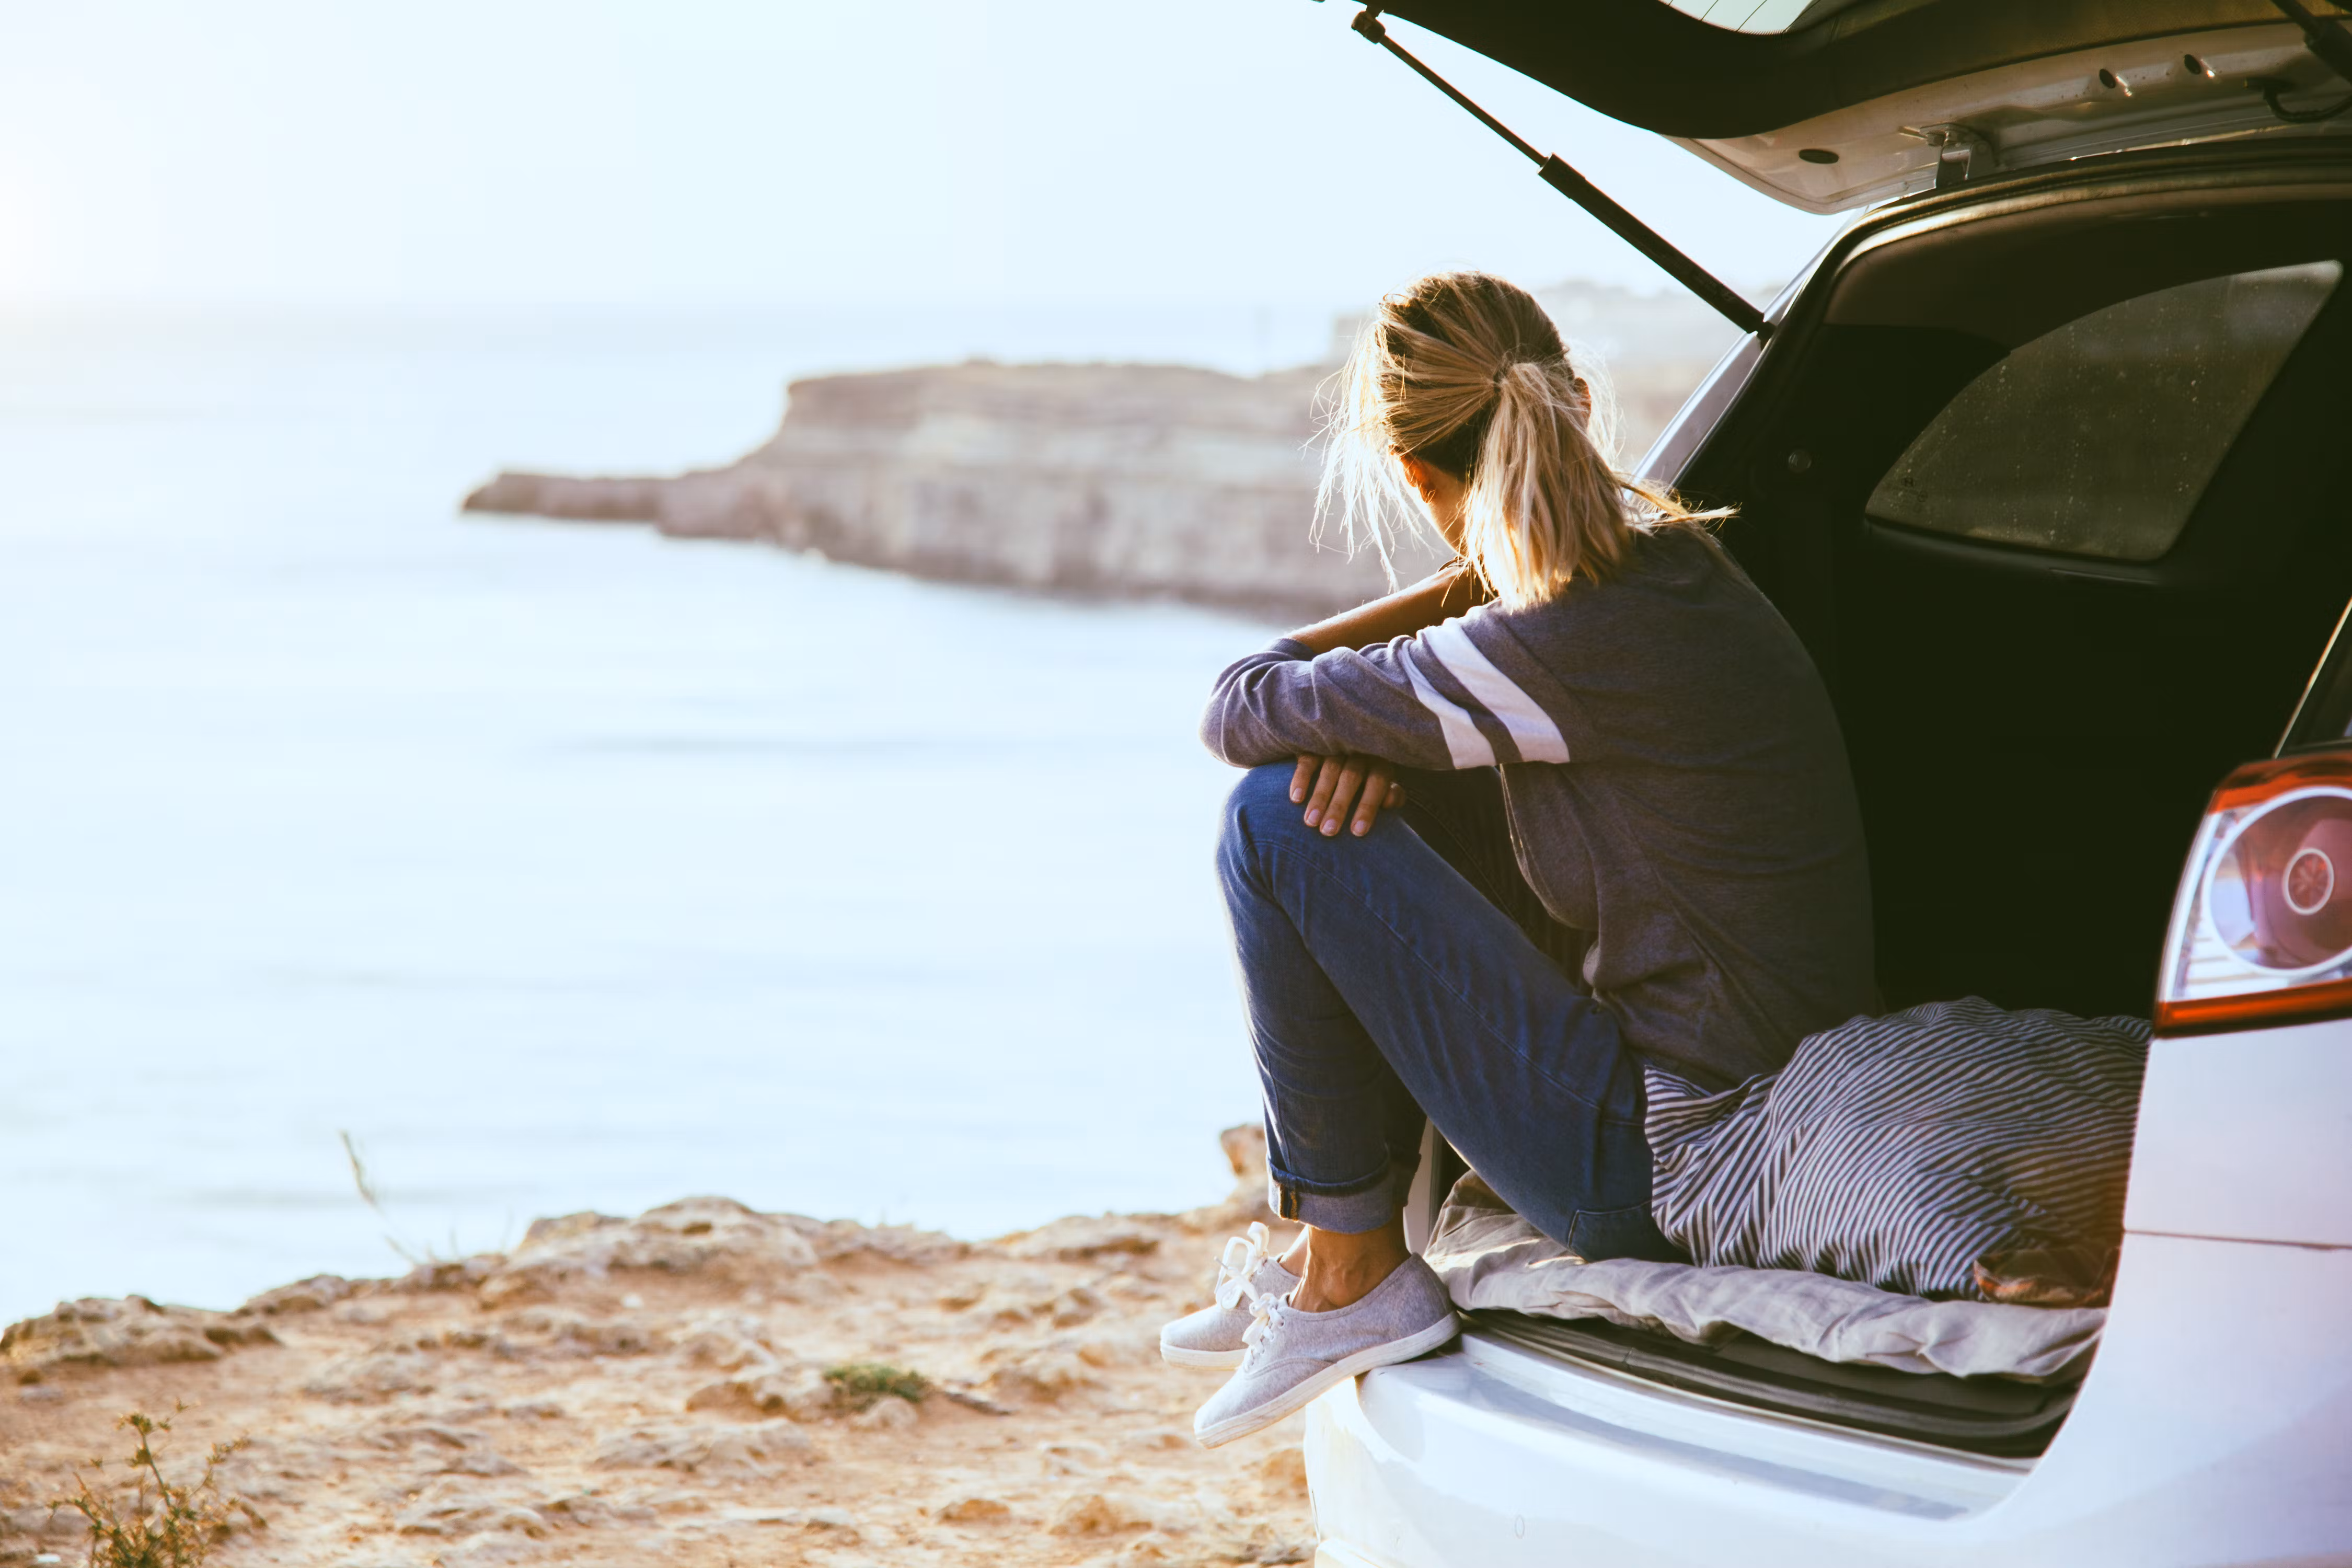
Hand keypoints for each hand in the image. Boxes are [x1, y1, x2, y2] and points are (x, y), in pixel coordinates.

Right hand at [1291, 754, 1406, 838]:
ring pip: (1329, 770)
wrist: (1346, 749)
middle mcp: (1359, 752)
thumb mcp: (1384, 786)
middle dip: (1339, 806)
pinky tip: (1296, 799)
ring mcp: (1336, 746)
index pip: (1377, 783)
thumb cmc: (1369, 779)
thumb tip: (1389, 802)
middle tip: (1328, 831)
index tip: (1357, 832)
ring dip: (1320, 797)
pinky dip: (1302, 779)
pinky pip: (1308, 760)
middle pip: (1351, 778)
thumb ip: (1392, 795)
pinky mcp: (1314, 745)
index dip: (1368, 807)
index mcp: (1380, 762)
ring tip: (1310, 822)